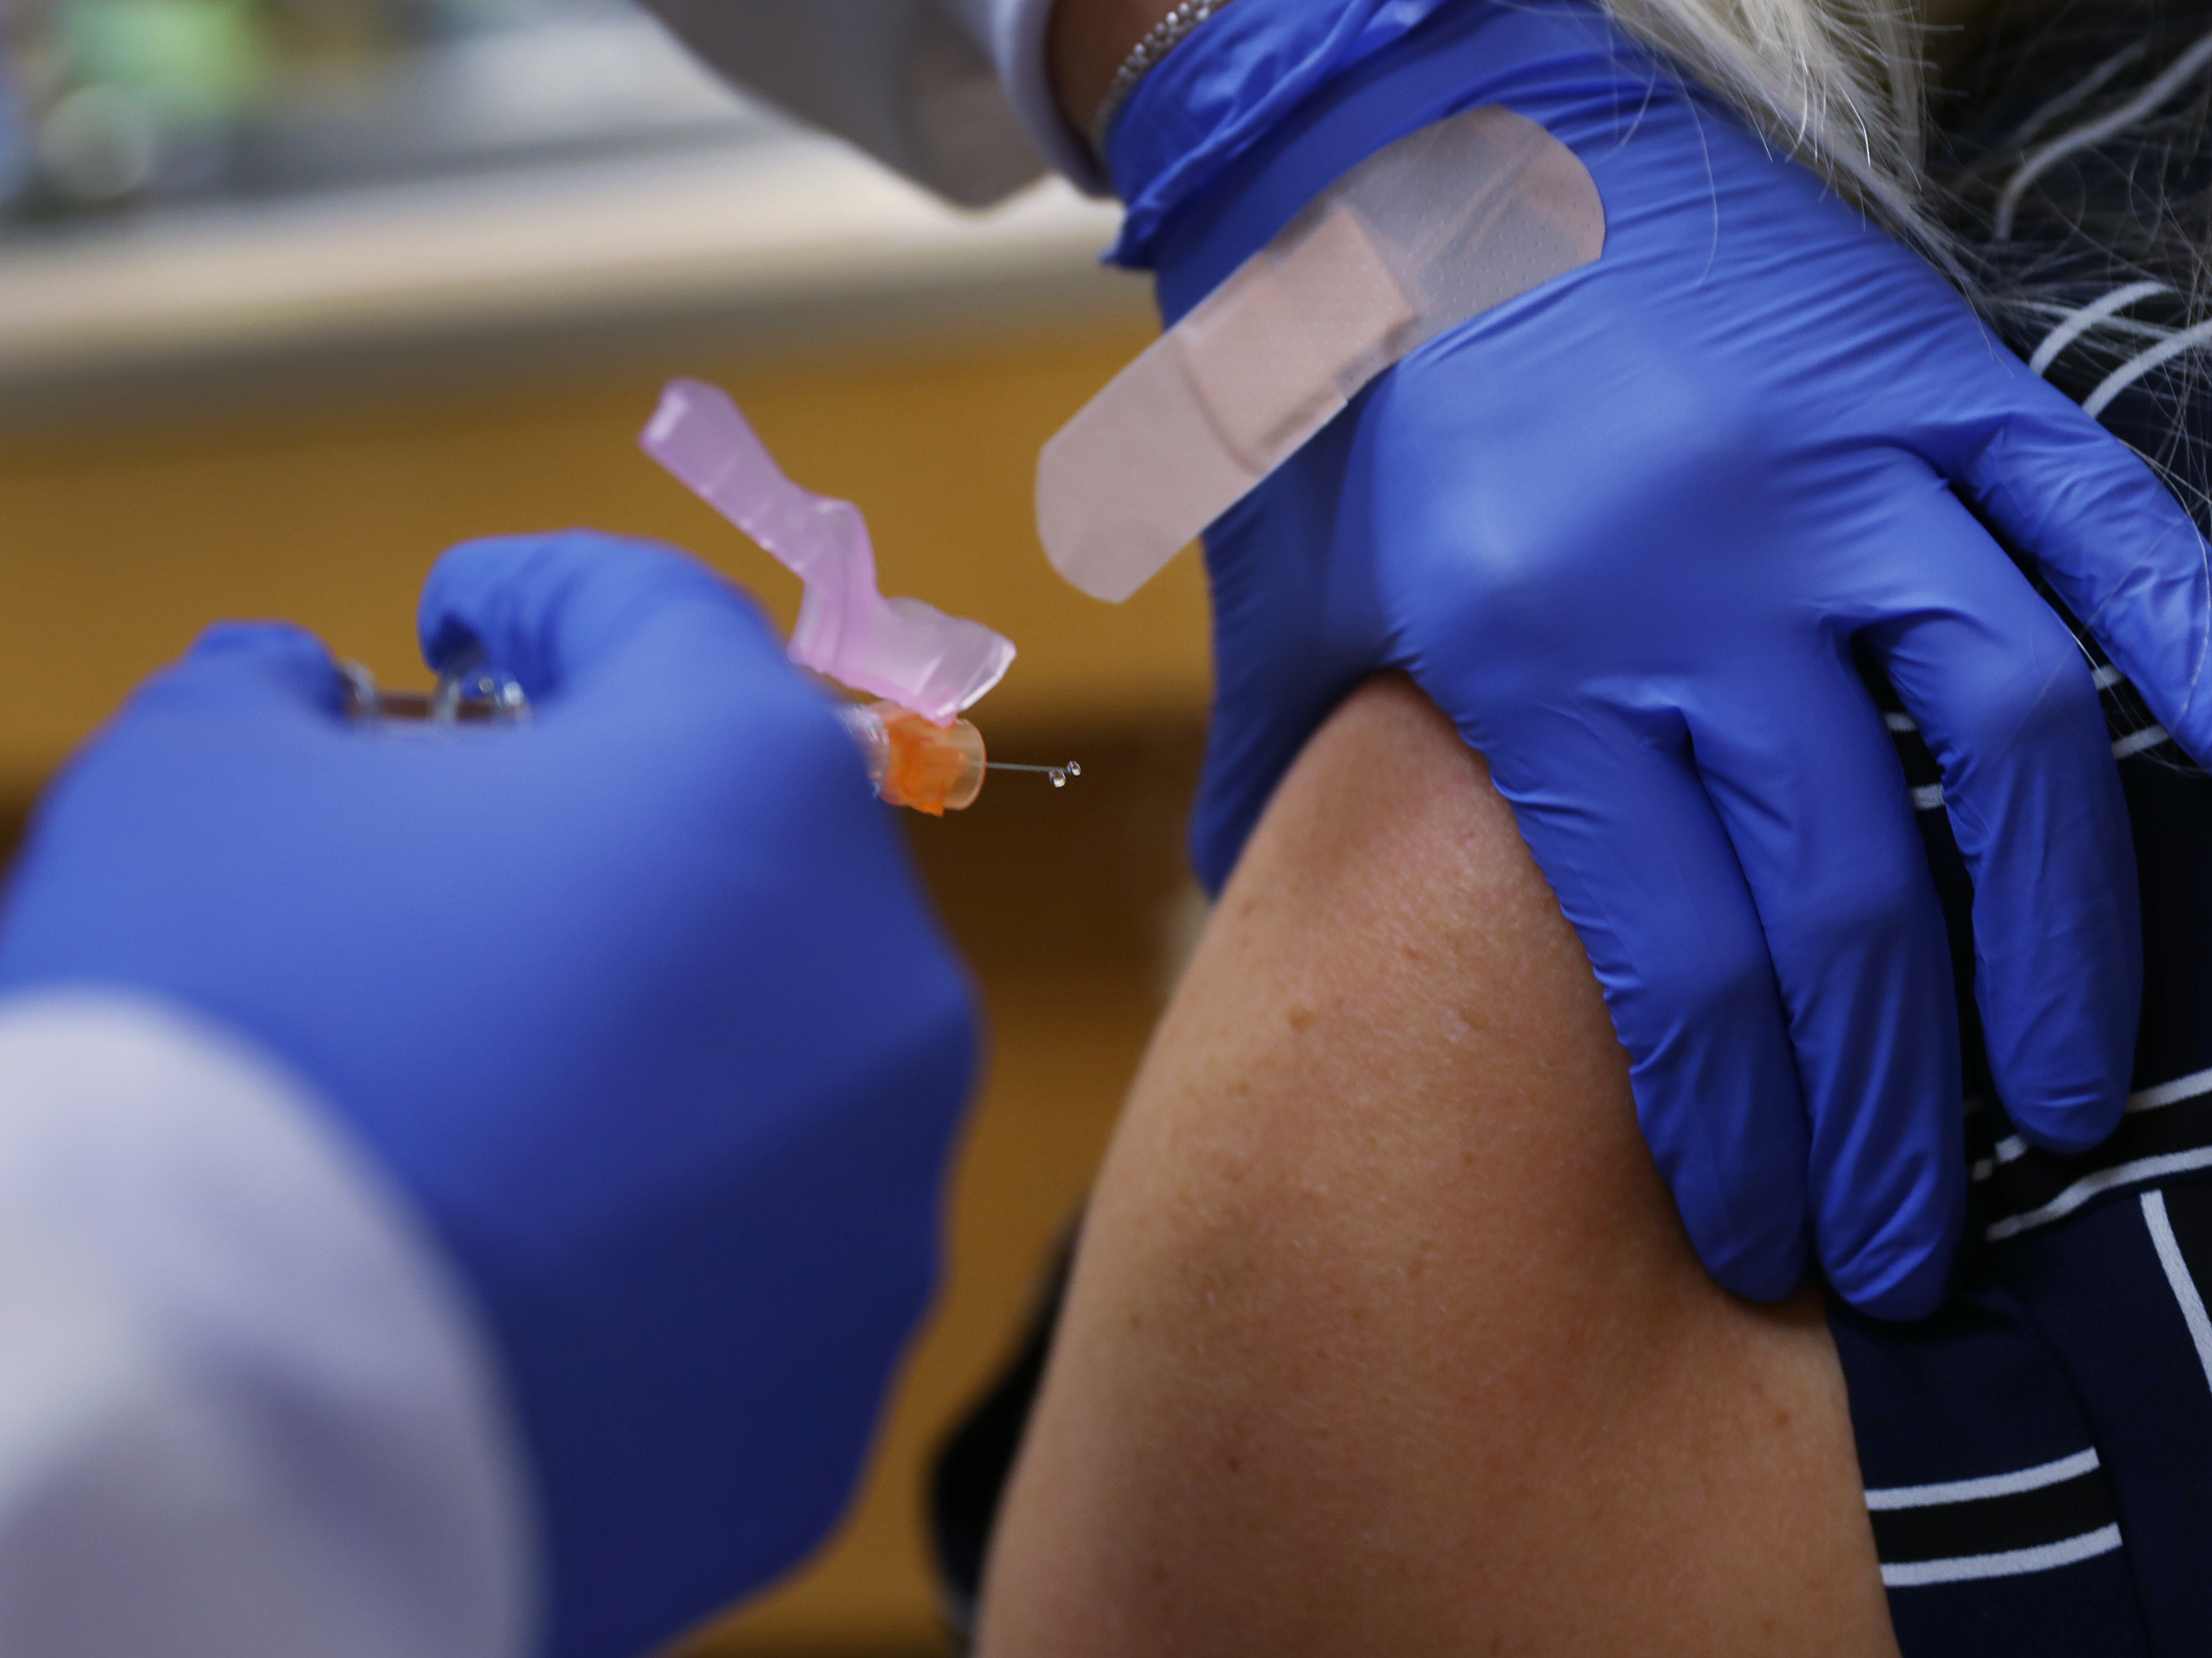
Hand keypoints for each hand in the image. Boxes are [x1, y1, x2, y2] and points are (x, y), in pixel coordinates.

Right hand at [0, 532, 977, 1657]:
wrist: (232, 1446)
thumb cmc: (224, 1052)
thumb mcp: (193, 796)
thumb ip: (269, 702)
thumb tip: (304, 702)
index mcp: (753, 787)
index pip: (665, 625)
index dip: (548, 597)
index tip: (465, 621)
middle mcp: (880, 985)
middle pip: (747, 859)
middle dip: (607, 839)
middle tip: (454, 876)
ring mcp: (884, 1203)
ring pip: (774, 1072)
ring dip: (653, 1048)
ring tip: (486, 1096)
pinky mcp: (839, 1385)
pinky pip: (753, 1263)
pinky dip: (658, 1237)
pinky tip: (527, 1261)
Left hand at [1124, 0, 2209, 1316]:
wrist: (1416, 150)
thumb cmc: (1344, 408)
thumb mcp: (1295, 612)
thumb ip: (1295, 792)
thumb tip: (1273, 943)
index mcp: (1533, 655)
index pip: (1675, 956)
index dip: (1744, 1126)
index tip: (1774, 1238)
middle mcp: (1701, 575)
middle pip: (1846, 896)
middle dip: (1885, 1106)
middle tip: (1908, 1242)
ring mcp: (1839, 467)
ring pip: (2008, 736)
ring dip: (2056, 942)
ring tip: (2060, 1094)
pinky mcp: (1929, 376)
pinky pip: (2100, 522)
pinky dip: (2188, 644)